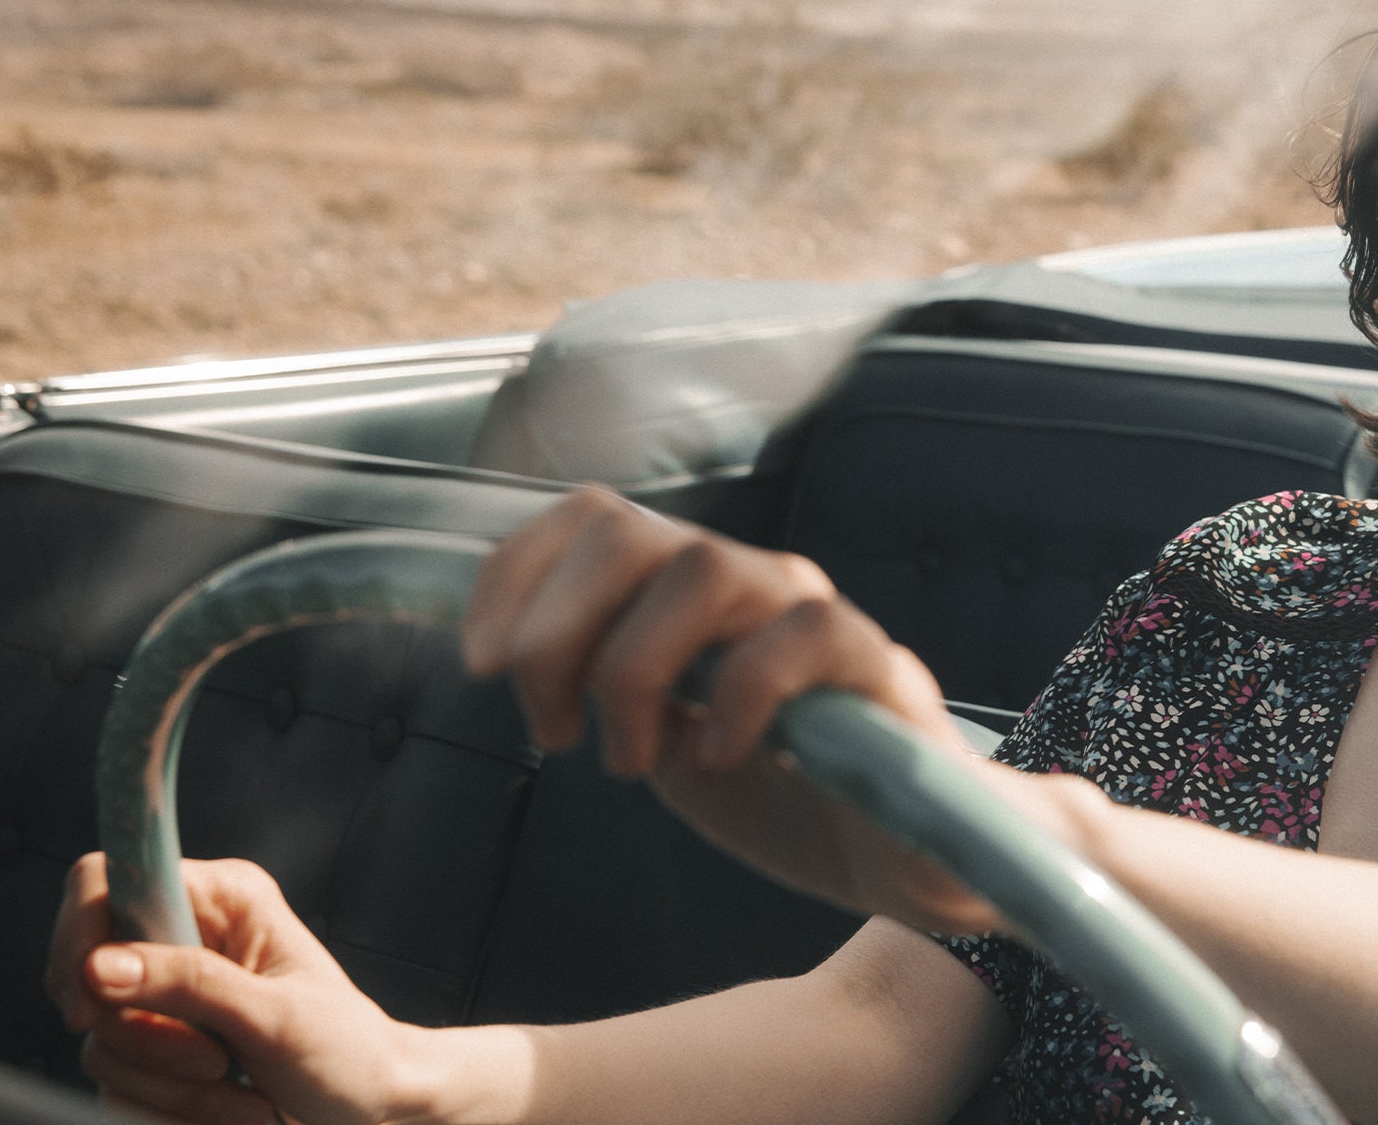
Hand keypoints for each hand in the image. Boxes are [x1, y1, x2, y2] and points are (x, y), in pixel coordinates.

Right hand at [47, 853, 428, 1124]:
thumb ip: (192, 984)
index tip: (89, 1005)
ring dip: (170, 1085)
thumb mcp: (278, 1017)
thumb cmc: (346, 1053)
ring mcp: (162, 1000)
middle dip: (147, 1037)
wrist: (369, 1110)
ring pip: (103, 1042)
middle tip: (217, 1060)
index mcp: (218, 899)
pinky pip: (117, 1086)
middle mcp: (180, 939)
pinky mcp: (152, 1053)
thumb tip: (101, 966)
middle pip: (89, 975)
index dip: (79, 934)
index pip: (106, 880)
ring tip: (238, 1089)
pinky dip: (168, 1110)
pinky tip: (226, 1107)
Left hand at [458, 486, 1022, 933]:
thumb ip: (599, 691)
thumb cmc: (777, 794)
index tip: (475, 663)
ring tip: (632, 758)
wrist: (902, 859)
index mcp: (684, 590)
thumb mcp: (659, 741)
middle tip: (552, 729)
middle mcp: (746, 579)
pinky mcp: (876, 666)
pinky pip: (803, 633)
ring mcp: (811, 614)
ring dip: (635, 668)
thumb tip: (510, 655)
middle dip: (557, 630)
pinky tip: (724, 756)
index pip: (588, 519)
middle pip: (626, 530)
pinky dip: (742, 692)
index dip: (515, 574)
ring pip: (704, 568)